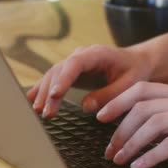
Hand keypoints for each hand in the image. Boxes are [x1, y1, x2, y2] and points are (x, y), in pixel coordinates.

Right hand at [27, 45, 153, 117]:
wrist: (136, 62)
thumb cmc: (135, 72)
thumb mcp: (130, 84)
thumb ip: (109, 94)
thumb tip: (86, 106)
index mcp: (97, 53)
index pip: (75, 63)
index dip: (64, 78)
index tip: (56, 95)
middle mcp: (81, 55)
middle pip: (59, 71)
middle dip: (50, 92)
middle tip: (46, 113)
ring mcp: (73, 63)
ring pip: (53, 76)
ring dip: (44, 94)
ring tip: (39, 113)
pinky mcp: (70, 72)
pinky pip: (53, 79)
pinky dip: (42, 90)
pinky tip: (31, 101)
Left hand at [97, 82, 167, 167]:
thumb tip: (152, 127)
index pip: (143, 89)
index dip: (117, 101)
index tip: (101, 116)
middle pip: (141, 107)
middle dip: (118, 128)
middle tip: (108, 148)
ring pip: (152, 124)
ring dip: (130, 143)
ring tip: (119, 160)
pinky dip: (150, 156)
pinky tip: (140, 166)